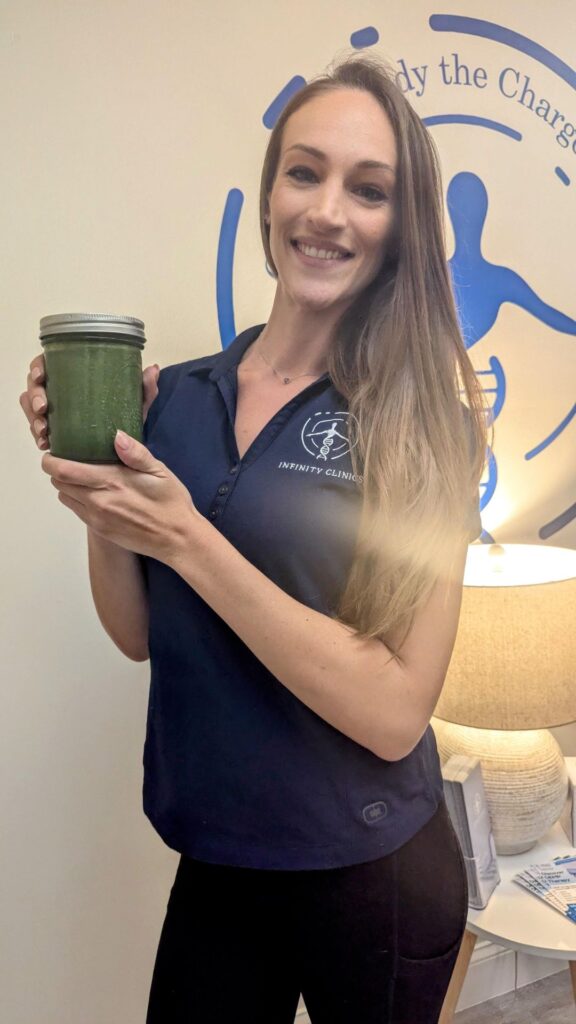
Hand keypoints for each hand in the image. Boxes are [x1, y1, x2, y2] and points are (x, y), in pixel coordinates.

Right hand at [19, 356, 160, 449]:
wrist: (125, 443)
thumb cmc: (125, 414)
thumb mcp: (136, 402)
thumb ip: (144, 388)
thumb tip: (152, 369)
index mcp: (74, 374)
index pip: (47, 363)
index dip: (38, 367)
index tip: (41, 376)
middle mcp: (61, 389)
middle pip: (35, 386)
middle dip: (34, 396)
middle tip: (44, 409)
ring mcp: (54, 410)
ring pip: (31, 407)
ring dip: (33, 418)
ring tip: (44, 431)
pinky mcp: (54, 429)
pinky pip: (37, 428)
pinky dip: (38, 435)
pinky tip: (45, 442)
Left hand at [41, 431, 199, 562]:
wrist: (177, 539)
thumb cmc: (171, 503)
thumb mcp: (160, 471)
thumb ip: (136, 453)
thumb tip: (117, 436)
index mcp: (111, 481)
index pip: (64, 470)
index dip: (51, 461)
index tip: (53, 452)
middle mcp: (98, 501)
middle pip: (59, 483)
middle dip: (58, 470)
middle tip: (68, 460)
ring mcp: (97, 518)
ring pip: (65, 497)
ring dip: (66, 486)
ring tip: (80, 477)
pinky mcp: (100, 530)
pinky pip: (77, 511)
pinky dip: (77, 500)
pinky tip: (93, 494)